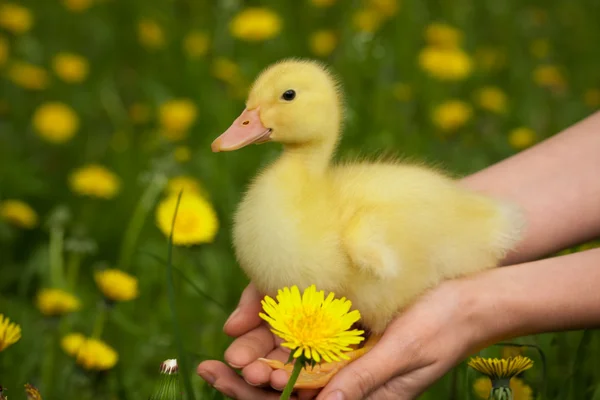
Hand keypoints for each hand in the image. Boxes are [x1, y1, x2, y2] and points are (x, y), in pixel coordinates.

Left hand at [198, 278, 479, 399]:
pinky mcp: (353, 338)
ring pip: (296, 366)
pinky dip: (285, 337)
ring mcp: (351, 360)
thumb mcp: (404, 352)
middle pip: (290, 390)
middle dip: (249, 380)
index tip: (226, 375)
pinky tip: (261, 327)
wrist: (470, 299)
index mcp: (364, 397)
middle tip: (210, 366)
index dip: (259, 393)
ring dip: (263, 358)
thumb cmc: (443, 326)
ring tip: (229, 347)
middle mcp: (353, 383)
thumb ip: (363, 379)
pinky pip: (313, 343)